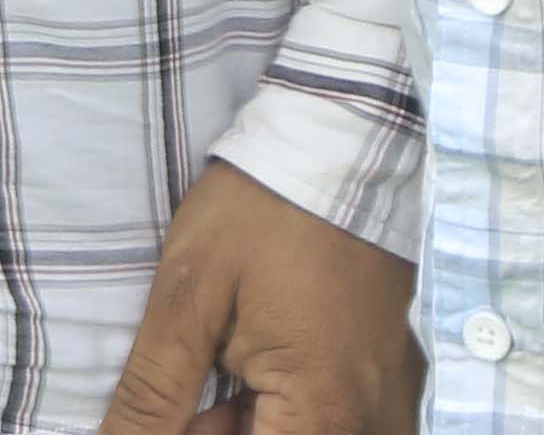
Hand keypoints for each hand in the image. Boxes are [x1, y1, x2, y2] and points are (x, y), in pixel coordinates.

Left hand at [99, 164, 419, 434]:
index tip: (166, 416)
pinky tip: (244, 365)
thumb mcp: (188, 298)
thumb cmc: (260, 209)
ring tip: (211, 363)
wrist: (336, 137)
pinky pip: (333, 414)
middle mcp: (370, 415)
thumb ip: (153, 395)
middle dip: (219, 430)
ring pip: (303, 431)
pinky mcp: (390, 371)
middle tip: (177, 395)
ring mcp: (387, 394)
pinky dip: (282, 405)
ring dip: (248, 421)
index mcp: (322, 409)